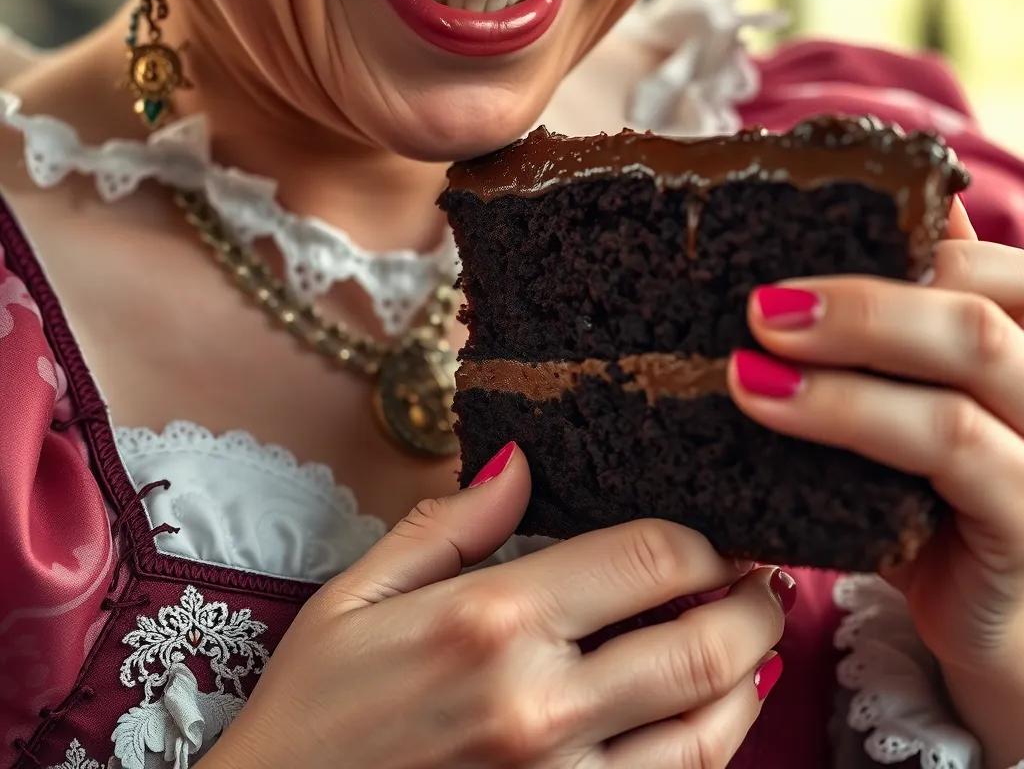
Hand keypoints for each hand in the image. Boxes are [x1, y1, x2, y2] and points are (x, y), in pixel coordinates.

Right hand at [210, 445, 789, 768]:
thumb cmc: (312, 713)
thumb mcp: (356, 596)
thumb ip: (449, 525)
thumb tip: (524, 462)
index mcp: (491, 620)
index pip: (647, 558)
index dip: (704, 539)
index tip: (716, 533)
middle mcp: (541, 704)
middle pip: (701, 643)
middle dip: (754, 604)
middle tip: (763, 580)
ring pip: (709, 731)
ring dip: (750, 677)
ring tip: (755, 643)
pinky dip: (714, 749)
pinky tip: (712, 719)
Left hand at [730, 200, 1023, 764]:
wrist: (993, 615)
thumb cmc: (941, 495)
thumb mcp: (919, 399)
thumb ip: (902, 325)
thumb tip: (847, 223)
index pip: (982, 264)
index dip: (896, 245)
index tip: (792, 257)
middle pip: (975, 309)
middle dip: (861, 300)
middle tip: (761, 306)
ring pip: (968, 363)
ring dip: (845, 361)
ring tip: (749, 365)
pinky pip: (952, 451)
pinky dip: (854, 420)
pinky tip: (774, 410)